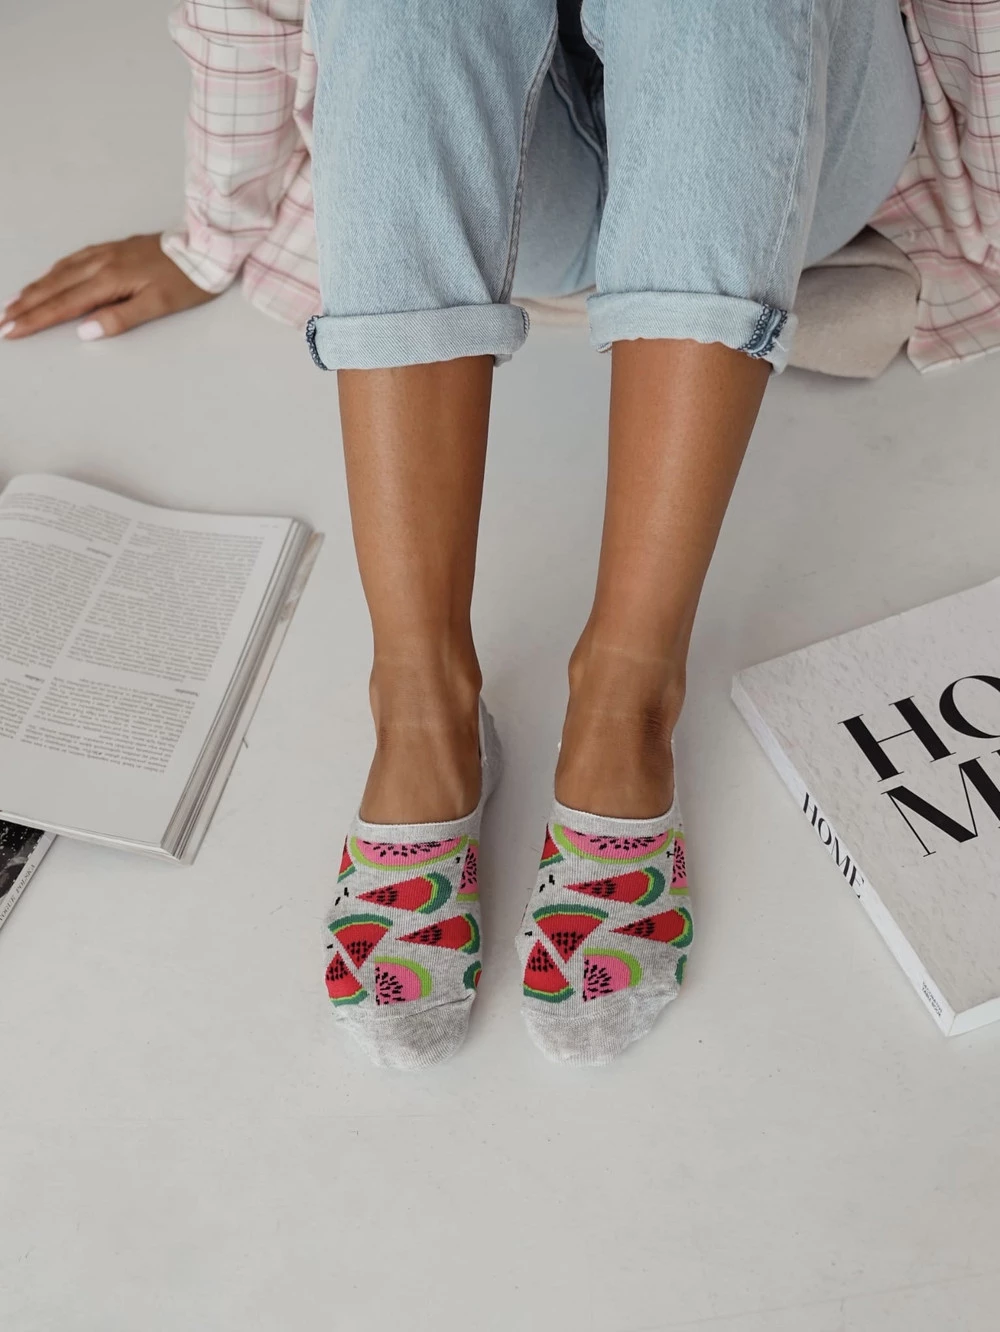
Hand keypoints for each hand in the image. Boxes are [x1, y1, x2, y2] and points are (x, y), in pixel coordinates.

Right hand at [1, 234, 218, 340]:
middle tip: (1, 321)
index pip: (64, 305)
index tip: (11, 331)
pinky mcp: (113, 248)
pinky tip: (48, 278)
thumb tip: (85, 331)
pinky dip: (53, 272)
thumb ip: (121, 318)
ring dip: (35, 288)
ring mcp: (106, 252)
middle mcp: (101, 262)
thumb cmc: (189, 280)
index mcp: (110, 279)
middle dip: (25, 306)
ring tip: (15, 303)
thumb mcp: (159, 305)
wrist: (208, 247)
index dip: (35, 319)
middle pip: (54, 287)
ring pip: (60, 271)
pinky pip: (73, 260)